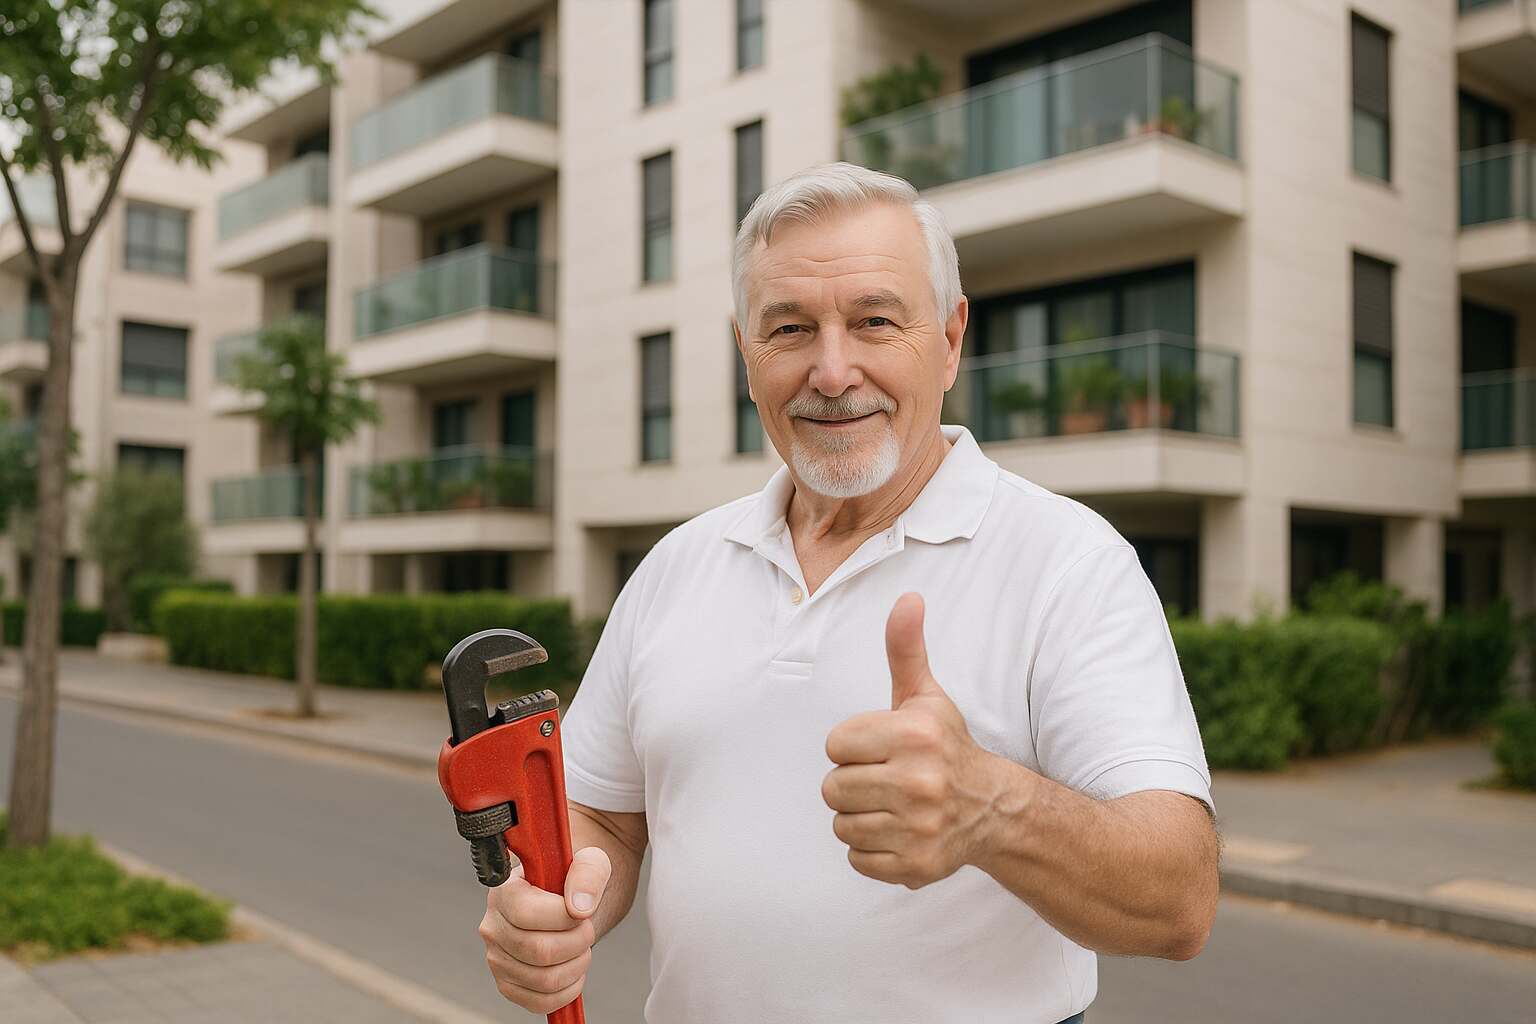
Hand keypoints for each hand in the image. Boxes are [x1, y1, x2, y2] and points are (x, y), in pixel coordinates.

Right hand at [478, 846, 609, 1013]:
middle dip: (577, 942)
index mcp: (505, 891)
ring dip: (577, 965)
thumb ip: (588, 873)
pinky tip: (574, 969)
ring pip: (544, 979)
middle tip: (586, 928)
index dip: (564, 917)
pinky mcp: (508, 985)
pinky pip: (540, 1001)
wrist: (572, 899)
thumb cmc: (577, 879)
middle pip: (538, 950)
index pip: (526, 914)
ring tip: (581, 946)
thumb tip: (579, 907)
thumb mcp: (591, 861)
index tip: (580, 909)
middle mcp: (493, 926)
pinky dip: (568, 990)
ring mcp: (497, 958)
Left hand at [822, 592, 1001, 889]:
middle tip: (884, 779)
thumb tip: (908, 597)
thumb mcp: (925, 695)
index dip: (851, 746)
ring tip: (890, 805)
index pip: (834, 745)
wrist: (991, 807)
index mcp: (914, 735)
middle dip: (851, 783)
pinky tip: (897, 831)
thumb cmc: (945, 745)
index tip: (881, 748)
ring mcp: (919, 828)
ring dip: (859, 817)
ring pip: (841, 826)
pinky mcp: (915, 866)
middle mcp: (919, 781)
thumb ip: (905, 648)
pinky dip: (870, 850)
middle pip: (832, 788)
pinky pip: (857, 860)